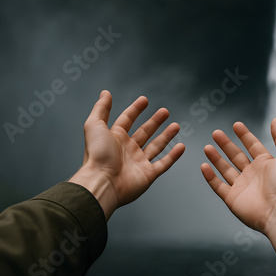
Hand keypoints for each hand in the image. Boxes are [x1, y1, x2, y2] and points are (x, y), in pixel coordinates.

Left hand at [70, 91, 184, 219]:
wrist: (102, 182)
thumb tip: (105, 93)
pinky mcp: (148, 175)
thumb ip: (101, 109)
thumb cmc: (97, 155)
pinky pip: (164, 164)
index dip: (135, 109)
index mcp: (115, 138)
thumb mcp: (94, 125)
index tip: (145, 100)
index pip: (127, 119)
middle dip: (155, 121)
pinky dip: (173, 156)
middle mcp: (127, 149)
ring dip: (166, 135)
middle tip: (165, 111)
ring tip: (176, 125)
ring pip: (156, 146)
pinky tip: (181, 147)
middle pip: (144, 132)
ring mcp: (138, 162)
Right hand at [201, 118, 275, 252]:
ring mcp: (242, 187)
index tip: (236, 125)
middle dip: (226, 144)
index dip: (245, 135)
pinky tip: (204, 166)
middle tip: (216, 133)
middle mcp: (253, 175)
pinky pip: (218, 186)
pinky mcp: (232, 199)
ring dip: (216, 158)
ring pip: (225, 169)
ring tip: (207, 146)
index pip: (253, 145)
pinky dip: (210, 176)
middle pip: (236, 156)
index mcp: (266, 164)